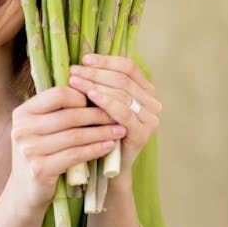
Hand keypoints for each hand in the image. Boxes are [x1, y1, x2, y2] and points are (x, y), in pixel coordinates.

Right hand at [8, 84, 124, 209]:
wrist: (26, 191)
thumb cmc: (40, 154)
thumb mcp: (40, 129)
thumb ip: (56, 111)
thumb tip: (92, 87)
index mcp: (22, 113)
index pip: (57, 94)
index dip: (81, 95)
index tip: (99, 101)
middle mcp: (22, 129)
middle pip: (69, 115)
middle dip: (98, 115)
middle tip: (118, 116)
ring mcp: (29, 150)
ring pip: (75, 135)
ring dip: (101, 132)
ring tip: (119, 131)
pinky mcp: (40, 169)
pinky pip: (75, 155)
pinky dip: (95, 149)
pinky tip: (108, 146)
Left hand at [67, 54, 160, 175]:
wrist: (108, 167)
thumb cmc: (101, 131)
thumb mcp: (102, 103)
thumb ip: (100, 84)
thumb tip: (81, 62)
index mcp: (146, 90)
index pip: (128, 67)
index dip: (106, 61)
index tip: (84, 59)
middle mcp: (153, 102)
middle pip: (123, 79)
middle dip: (96, 72)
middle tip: (74, 71)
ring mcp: (151, 118)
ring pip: (122, 93)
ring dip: (96, 84)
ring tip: (75, 81)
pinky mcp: (143, 133)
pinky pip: (123, 112)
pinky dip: (106, 101)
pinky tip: (90, 96)